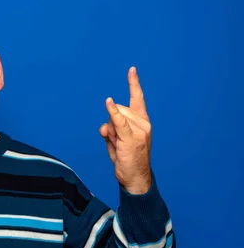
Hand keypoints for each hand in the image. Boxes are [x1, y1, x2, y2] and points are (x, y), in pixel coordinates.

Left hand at [99, 67, 151, 194]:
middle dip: (111, 122)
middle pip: (118, 109)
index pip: (138, 99)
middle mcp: (144, 124)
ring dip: (110, 131)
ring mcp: (139, 131)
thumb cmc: (126, 159)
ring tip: (117, 145)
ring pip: (115, 117)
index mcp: (142, 122)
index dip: (134, 84)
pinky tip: (108, 103)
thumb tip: (104, 126)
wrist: (135, 178)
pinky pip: (119, 122)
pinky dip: (113, 113)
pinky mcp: (131, 139)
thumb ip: (109, 130)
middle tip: (116, 140)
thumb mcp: (115, 141)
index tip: (131, 70)